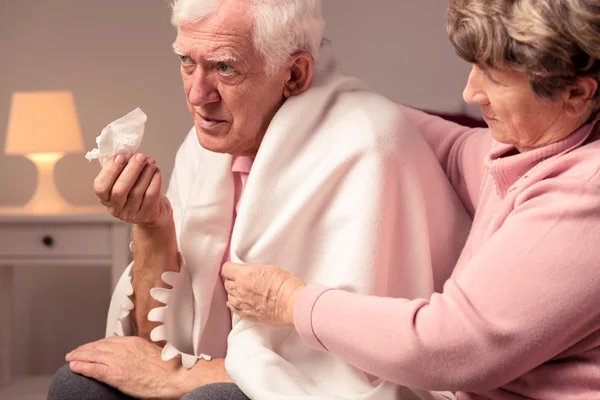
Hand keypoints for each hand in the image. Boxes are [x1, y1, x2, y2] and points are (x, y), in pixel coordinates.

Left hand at [66, 336, 185, 398]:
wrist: (173, 376)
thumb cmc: (168, 368)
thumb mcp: (151, 352)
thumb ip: (138, 351)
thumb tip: (133, 356)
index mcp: (133, 342)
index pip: (108, 340)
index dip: (96, 344)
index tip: (91, 347)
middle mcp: (124, 348)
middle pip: (98, 346)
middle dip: (84, 349)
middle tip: (75, 352)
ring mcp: (118, 360)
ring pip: (92, 355)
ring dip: (79, 356)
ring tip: (71, 358)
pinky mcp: (115, 374)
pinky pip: (93, 368)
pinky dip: (81, 366)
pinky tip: (74, 366)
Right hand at [93, 153, 171, 227]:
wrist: (155, 212)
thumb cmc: (137, 190)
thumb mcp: (125, 180)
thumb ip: (122, 168)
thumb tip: (127, 151)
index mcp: (105, 198)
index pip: (100, 187)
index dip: (110, 171)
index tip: (121, 156)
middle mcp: (116, 208)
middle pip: (120, 190)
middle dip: (131, 170)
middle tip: (140, 156)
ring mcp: (131, 213)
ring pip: (137, 192)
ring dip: (145, 173)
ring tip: (151, 161)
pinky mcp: (147, 214)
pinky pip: (151, 195)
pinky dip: (155, 180)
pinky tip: (156, 171)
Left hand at [221, 263, 305, 325]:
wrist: (293, 304)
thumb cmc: (286, 285)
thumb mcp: (269, 268)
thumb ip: (252, 270)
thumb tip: (245, 271)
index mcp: (244, 275)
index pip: (226, 269)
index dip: (231, 268)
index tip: (235, 269)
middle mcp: (240, 289)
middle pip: (227, 282)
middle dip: (233, 279)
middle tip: (243, 278)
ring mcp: (242, 304)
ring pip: (229, 295)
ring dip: (234, 292)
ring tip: (245, 290)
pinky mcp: (246, 315)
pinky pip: (233, 308)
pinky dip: (235, 303)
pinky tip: (242, 300)